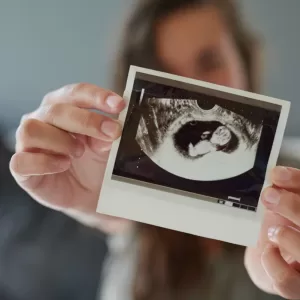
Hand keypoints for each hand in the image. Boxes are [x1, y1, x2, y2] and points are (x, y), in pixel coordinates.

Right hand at [10, 83, 131, 232]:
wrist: (87, 193)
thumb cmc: (93, 164)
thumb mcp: (105, 148)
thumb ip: (106, 136)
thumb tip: (111, 128)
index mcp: (64, 108)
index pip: (76, 93)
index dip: (97, 96)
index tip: (119, 104)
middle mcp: (43, 120)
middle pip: (56, 109)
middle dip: (87, 120)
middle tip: (111, 132)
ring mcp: (29, 143)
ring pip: (32, 129)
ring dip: (62, 141)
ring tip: (79, 152)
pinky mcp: (22, 167)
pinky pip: (22, 161)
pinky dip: (46, 163)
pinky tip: (63, 165)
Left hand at [245, 166, 299, 298]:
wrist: (272, 254)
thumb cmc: (285, 224)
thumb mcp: (289, 204)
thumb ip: (288, 190)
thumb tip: (278, 176)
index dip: (298, 182)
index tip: (277, 175)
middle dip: (295, 208)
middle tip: (269, 195)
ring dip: (288, 237)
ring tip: (274, 230)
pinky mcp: (299, 289)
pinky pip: (288, 281)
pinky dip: (272, 263)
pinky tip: (268, 250)